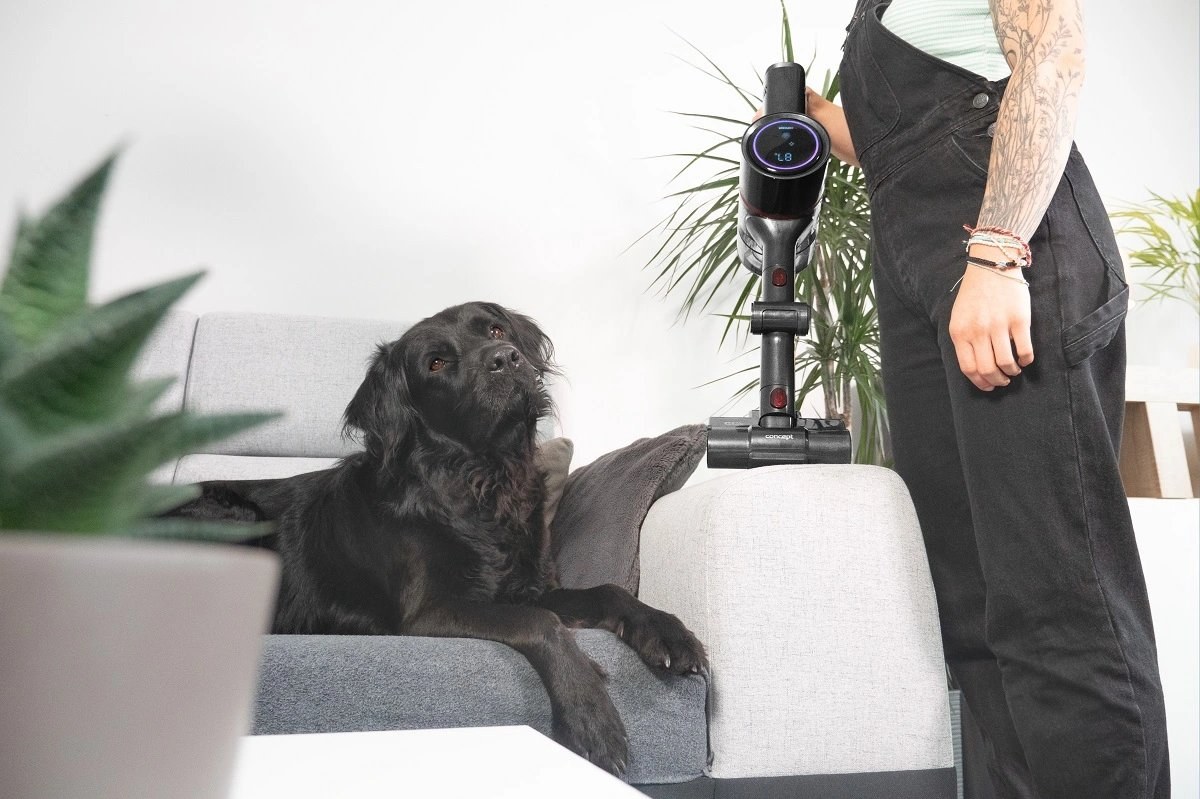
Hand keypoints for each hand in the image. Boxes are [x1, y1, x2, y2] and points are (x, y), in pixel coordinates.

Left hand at [948, 263, 1033, 390]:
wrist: (992, 264)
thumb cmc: (975, 294)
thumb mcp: (959, 317)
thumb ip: (963, 340)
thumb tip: (975, 368)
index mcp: (960, 332)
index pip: (968, 368)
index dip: (980, 382)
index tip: (988, 386)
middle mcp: (978, 331)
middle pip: (987, 369)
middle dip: (997, 381)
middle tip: (1003, 380)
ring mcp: (999, 325)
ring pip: (1006, 363)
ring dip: (1012, 372)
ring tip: (1014, 370)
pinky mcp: (1019, 319)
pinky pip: (1024, 350)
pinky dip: (1026, 360)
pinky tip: (1025, 360)